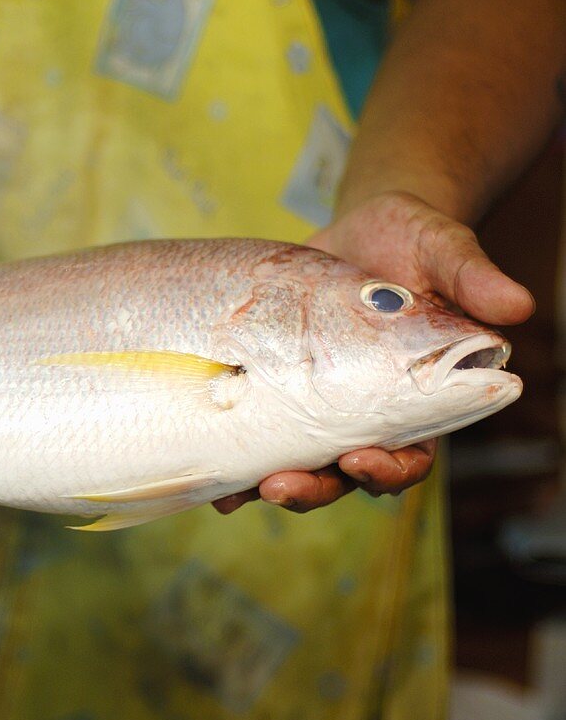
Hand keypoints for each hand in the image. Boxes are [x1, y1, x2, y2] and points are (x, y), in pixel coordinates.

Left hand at [212, 191, 534, 514]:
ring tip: (233, 489)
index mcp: (414, 400)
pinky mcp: (276, 386)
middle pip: (341, 474)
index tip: (361, 461)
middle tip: (280, 487)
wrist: (363, 230)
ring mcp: (315, 405)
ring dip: (264, 481)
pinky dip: (231, 448)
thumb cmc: (416, 243)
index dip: (388, 471)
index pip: (410, 456)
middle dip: (313, 488)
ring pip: (293, 461)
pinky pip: (255, 427)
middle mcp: (363, 414)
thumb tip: (517, 306)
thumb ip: (473, 277)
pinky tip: (203, 457)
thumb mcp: (445, 249)